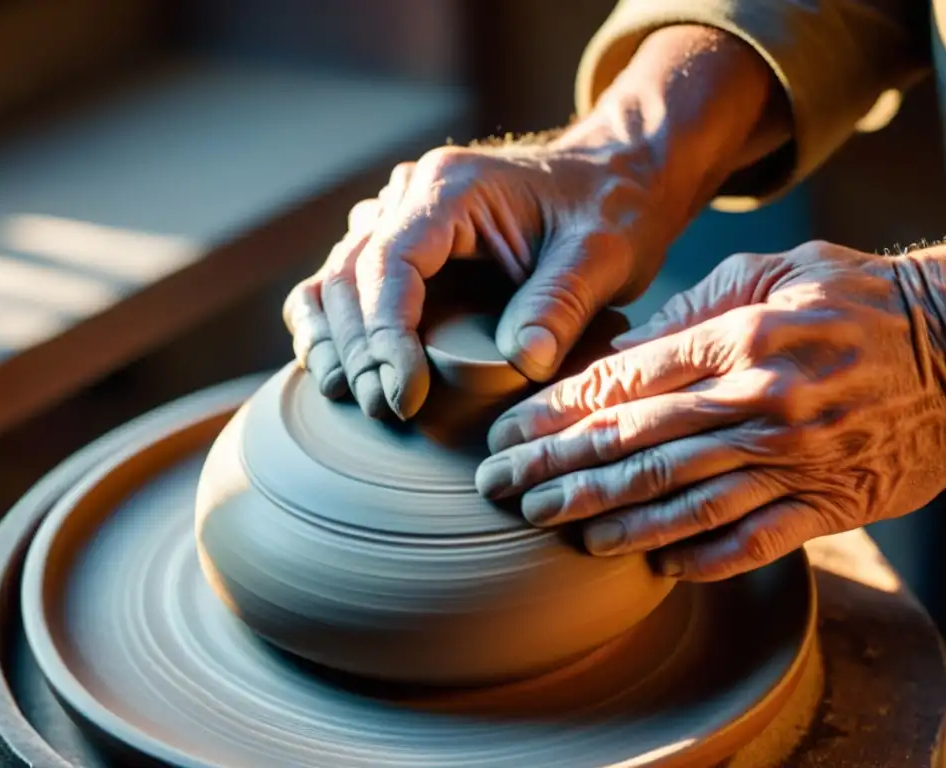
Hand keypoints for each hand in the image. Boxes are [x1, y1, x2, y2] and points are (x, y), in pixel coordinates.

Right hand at [283, 137, 674, 420]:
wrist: (611, 180)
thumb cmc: (610, 209)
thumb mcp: (602, 253)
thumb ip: (562, 302)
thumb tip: (522, 362)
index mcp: (453, 188)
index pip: (390, 262)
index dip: (385, 334)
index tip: (407, 395)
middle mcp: (411, 196)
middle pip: (350, 276)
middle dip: (360, 351)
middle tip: (387, 410)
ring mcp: (400, 217)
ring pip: (335, 280)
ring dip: (335, 343)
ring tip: (356, 398)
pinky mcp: (404, 246)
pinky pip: (348, 285)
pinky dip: (337, 330)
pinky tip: (345, 371)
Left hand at [475, 239, 945, 579]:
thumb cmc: (859, 301)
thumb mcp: (773, 272)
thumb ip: (691, 312)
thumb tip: (618, 353)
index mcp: (738, 340)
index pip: (622, 384)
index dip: (552, 414)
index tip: (505, 434)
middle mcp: (757, 406)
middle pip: (634, 447)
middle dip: (556, 471)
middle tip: (500, 490)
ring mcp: (793, 462)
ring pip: (680, 501)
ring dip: (608, 518)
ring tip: (554, 527)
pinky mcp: (827, 505)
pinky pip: (750, 541)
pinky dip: (696, 557)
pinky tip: (650, 565)